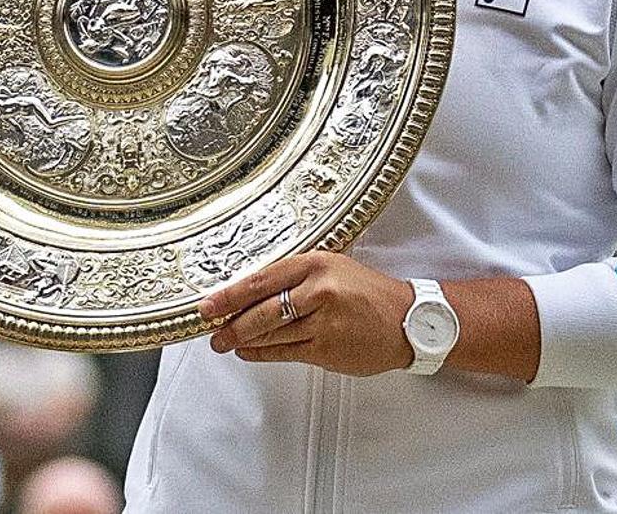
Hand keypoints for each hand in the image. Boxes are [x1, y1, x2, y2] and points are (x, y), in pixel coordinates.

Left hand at [199, 251, 414, 375]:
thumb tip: (253, 290)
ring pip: (271, 334)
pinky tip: (250, 352)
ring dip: (243, 340)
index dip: (231, 293)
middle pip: (262, 310)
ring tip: (225, 342)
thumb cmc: (368, 292)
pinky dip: (263, 354)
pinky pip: (285, 352)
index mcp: (316, 263)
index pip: (263, 279)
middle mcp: (318, 291)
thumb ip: (297, 276)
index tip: (209, 302)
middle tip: (211, 329)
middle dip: (230, 322)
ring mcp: (323, 322)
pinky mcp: (327, 349)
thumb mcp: (333, 267)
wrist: (407, 319)